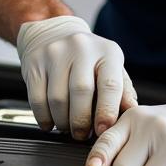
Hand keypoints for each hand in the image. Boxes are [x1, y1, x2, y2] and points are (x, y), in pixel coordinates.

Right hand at [16, 15, 136, 138]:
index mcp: (107, 51)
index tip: (103, 130)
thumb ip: (122, 90)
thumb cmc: (88, 57)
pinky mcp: (35, 62)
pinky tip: (50, 121)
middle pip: (81, 91)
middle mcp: (82, 48)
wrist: (54, 31)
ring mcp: (56, 53)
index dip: (107, 111)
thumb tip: (131, 112)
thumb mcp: (111, 67)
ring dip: (62, 122)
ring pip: (57, 99)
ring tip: (67, 127)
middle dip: (81, 121)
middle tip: (82, 134)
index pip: (110, 84)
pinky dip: (44, 118)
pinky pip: (37, 99)